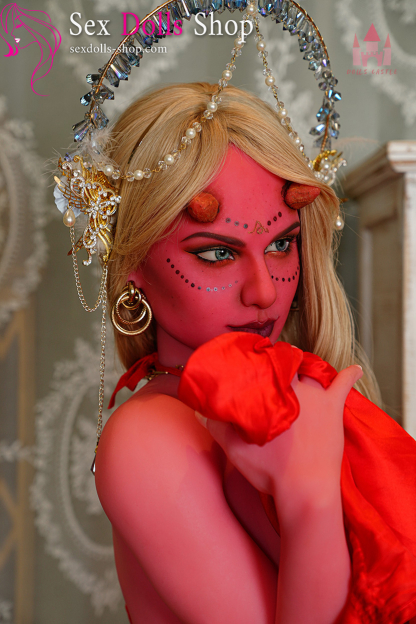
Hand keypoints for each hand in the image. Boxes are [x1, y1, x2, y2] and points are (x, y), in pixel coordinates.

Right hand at [197, 364, 361, 518]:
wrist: (305, 491)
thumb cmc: (270, 471)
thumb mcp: (236, 450)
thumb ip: (217, 427)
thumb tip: (200, 412)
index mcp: (270, 394)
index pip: (264, 364)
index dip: (259, 357)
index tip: (255, 354)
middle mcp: (293, 389)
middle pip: (287, 363)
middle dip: (280, 360)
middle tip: (274, 364)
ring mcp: (317, 397)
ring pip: (311, 371)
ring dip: (306, 367)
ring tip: (300, 367)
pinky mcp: (334, 409)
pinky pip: (344, 384)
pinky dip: (349, 375)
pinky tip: (355, 368)